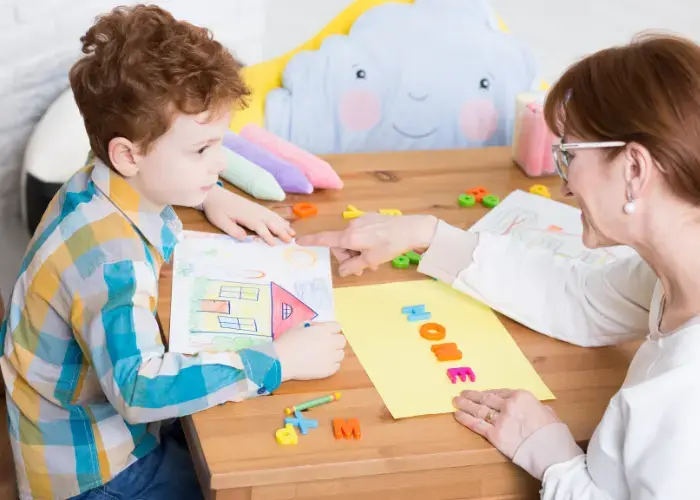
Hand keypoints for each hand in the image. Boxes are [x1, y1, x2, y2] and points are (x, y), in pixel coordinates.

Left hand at [203, 185, 294, 244]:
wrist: (214, 195)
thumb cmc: (216, 210)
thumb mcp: (220, 222)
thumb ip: (233, 230)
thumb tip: (245, 238)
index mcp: (247, 216)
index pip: (261, 228)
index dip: (268, 236)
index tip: (275, 244)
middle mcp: (255, 212)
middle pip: (271, 222)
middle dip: (282, 231)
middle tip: (291, 240)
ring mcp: (257, 208)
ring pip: (274, 217)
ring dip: (284, 225)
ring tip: (293, 232)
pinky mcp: (256, 207)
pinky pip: (271, 213)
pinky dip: (280, 218)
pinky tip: (284, 222)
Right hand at [274, 322, 345, 380]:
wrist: (281, 360)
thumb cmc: (287, 341)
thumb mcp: (299, 326)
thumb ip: (313, 326)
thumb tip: (319, 328)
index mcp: (324, 330)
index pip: (337, 327)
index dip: (331, 330)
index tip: (324, 334)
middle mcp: (331, 342)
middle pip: (342, 341)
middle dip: (335, 342)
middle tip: (324, 346)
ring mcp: (331, 357)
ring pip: (340, 354)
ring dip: (333, 354)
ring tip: (321, 357)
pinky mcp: (329, 370)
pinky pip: (336, 366)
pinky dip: (330, 365)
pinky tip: (319, 365)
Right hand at [296, 213, 438, 276]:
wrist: (410, 229)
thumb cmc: (390, 245)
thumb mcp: (371, 260)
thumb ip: (353, 266)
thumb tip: (342, 271)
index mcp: (349, 237)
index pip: (325, 239)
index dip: (311, 240)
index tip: (298, 240)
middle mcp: (351, 226)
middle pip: (340, 245)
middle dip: (348, 257)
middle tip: (363, 269)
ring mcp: (361, 221)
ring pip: (351, 240)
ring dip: (358, 252)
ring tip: (373, 262)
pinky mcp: (369, 219)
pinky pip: (360, 234)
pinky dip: (363, 244)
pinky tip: (377, 250)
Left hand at [452, 389, 559, 458]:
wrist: (553, 454)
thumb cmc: (555, 435)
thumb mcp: (549, 414)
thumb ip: (538, 409)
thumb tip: (537, 410)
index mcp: (522, 396)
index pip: (501, 392)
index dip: (489, 393)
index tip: (482, 393)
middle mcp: (509, 405)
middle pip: (487, 398)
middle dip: (473, 396)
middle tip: (463, 393)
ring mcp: (500, 420)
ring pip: (479, 410)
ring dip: (465, 405)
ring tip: (456, 401)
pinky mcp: (495, 435)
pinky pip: (477, 425)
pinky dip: (465, 419)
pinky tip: (457, 415)